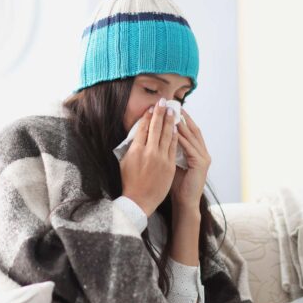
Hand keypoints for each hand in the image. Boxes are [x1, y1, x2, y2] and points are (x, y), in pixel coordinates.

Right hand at [120, 99, 178, 214]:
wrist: (139, 200)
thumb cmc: (130, 182)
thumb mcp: (125, 162)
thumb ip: (131, 147)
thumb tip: (137, 135)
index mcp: (136, 150)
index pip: (143, 128)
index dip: (148, 116)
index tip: (152, 107)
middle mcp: (149, 152)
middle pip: (156, 127)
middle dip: (160, 113)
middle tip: (163, 101)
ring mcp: (161, 158)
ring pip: (167, 135)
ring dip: (170, 121)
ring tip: (172, 111)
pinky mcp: (170, 165)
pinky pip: (174, 147)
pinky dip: (175, 136)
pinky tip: (177, 128)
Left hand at [170, 109, 210, 208]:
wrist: (185, 202)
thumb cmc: (176, 185)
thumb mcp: (171, 163)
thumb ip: (168, 150)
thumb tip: (155, 136)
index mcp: (196, 152)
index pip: (188, 131)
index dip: (180, 119)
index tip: (170, 109)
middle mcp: (203, 152)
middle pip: (193, 130)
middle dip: (183, 117)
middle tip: (173, 105)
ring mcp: (204, 157)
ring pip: (192, 136)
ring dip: (182, 124)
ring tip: (172, 114)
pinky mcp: (201, 163)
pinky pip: (190, 147)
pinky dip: (182, 138)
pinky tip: (174, 131)